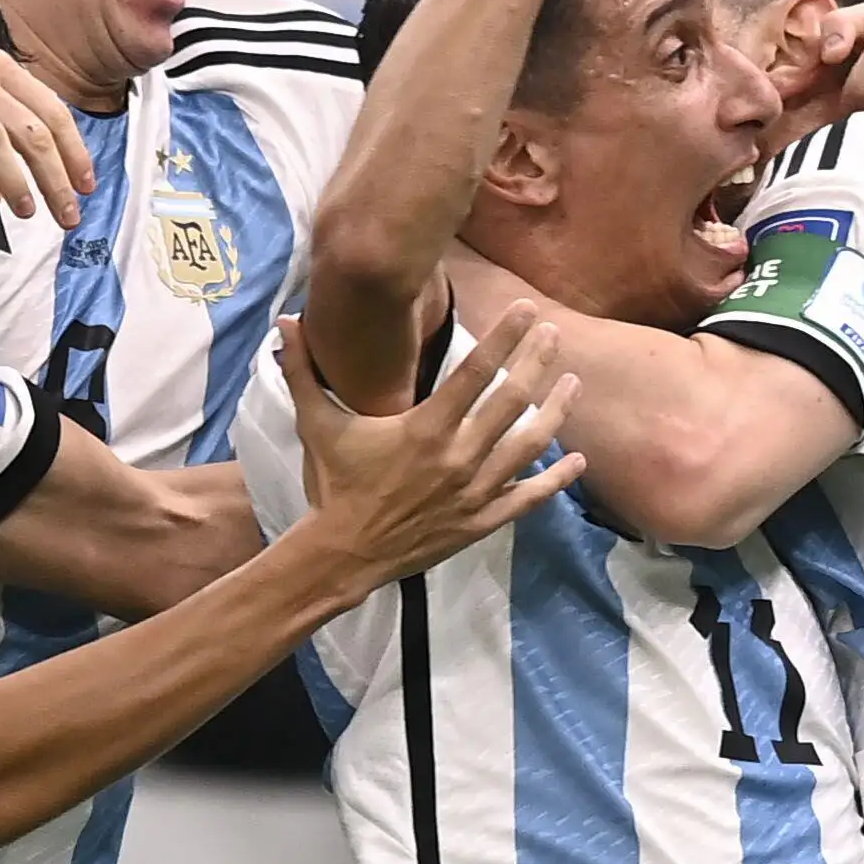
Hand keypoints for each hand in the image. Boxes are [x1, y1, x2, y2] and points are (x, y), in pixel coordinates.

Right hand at [281, 304, 581, 591]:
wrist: (344, 553)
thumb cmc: (335, 484)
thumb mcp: (318, 424)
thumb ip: (303, 371)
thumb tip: (285, 322)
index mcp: (426, 427)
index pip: (477, 371)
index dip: (506, 337)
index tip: (528, 310)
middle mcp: (459, 456)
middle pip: (513, 400)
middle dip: (537, 362)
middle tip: (555, 334)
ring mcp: (475, 491)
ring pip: (530, 444)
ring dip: (557, 412)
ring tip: (574, 383)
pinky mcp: (482, 521)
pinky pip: (529, 498)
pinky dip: (556, 480)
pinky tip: (578, 461)